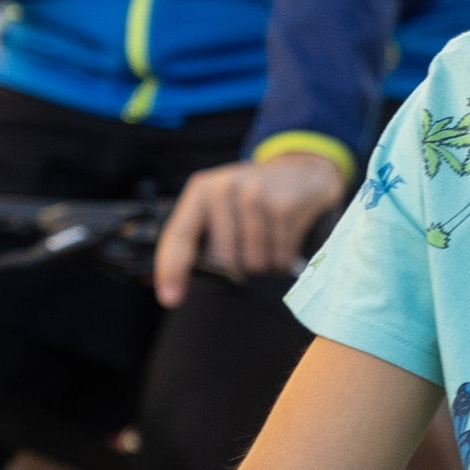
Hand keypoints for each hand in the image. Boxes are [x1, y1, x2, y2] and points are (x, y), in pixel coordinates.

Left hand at [154, 149, 348, 305]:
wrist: (303, 170)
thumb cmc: (254, 196)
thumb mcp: (221, 204)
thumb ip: (199, 236)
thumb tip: (167, 283)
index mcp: (201, 191)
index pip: (179, 236)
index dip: (171, 269)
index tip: (170, 299)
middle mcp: (224, 189)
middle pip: (223, 260)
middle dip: (238, 267)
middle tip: (248, 249)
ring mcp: (256, 196)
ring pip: (255, 262)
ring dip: (265, 264)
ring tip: (269, 242)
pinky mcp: (285, 207)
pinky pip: (280, 256)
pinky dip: (284, 259)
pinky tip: (286, 241)